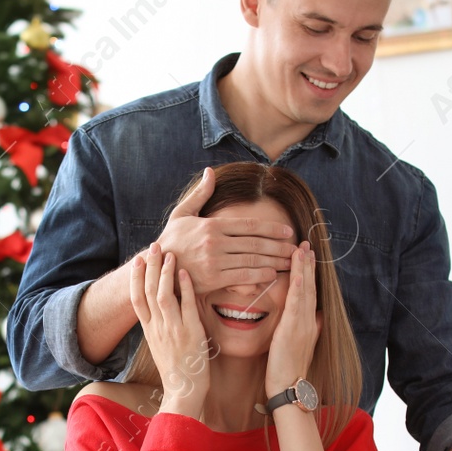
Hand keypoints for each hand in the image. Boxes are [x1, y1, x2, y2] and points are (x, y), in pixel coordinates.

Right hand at [128, 243, 209, 413]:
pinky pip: (186, 306)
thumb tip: (163, 308)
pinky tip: (186, 273)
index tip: (137, 261)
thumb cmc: (177, 370)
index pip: (136, 299)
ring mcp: (173, 330)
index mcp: (149, 331)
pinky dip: (185, 288)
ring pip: (163, 295)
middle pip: (147, 292)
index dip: (135, 278)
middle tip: (152, 246)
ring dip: (165, 273)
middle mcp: (157, 328)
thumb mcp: (162, 346)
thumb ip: (161, 326)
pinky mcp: (190, 333)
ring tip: (169, 254)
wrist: (183, 392)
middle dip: (149, 267)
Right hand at [156, 167, 296, 292]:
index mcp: (212, 224)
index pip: (249, 225)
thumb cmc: (170, 241)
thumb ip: (200, 194)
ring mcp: (215, 261)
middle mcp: (216, 242)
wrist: (155, 267)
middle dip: (279, 246)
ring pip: (252, 260)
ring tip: (290, 262)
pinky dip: (260, 275)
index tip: (288, 231)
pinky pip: (243, 276)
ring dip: (275, 261)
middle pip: (255, 243)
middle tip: (297, 248)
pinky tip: (272, 274)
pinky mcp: (213, 278)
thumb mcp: (182, 213)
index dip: (272, 228)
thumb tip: (211, 172)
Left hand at [264, 241, 319, 393]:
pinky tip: (299, 273)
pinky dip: (299, 287)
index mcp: (309, 322)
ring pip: (305, 291)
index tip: (308, 254)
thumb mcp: (300, 345)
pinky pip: (296, 304)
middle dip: (308, 264)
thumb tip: (317, 317)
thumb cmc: (289, 369)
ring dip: (304, 268)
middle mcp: (309, 320)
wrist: (289, 387)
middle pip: (310, 286)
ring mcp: (303, 324)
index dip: (310, 272)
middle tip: (306, 243)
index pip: (310, 292)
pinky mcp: (293, 330)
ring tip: (302, 248)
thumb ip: (308, 328)